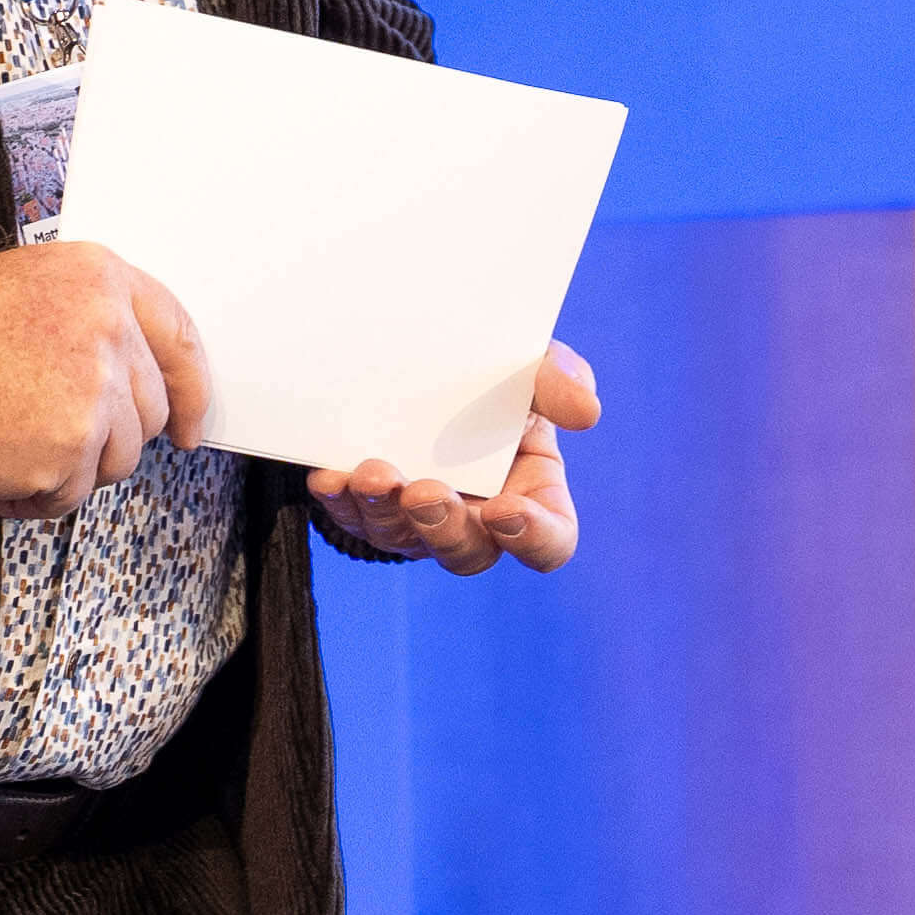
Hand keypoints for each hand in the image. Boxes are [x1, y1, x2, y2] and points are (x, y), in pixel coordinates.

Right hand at [0, 242, 208, 520]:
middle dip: (107, 439)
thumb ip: (88, 319)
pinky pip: (71, 494)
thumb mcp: (26, 288)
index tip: (191, 424)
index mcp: (100, 279)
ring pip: (117, 459)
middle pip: (150, 412)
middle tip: (52, 438)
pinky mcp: (69, 446)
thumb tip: (130, 376)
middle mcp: (107, 328)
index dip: (192, 389)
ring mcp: (93, 389)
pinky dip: (33, 495)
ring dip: (69, 467)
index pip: (178, 336)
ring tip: (11, 442)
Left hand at [313, 342, 599, 573]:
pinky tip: (330, 476)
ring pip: (402, 540)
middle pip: (466, 554)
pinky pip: (353, 518)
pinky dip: (340, 500)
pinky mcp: (371, 509)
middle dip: (442, 528)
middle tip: (426, 493)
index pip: (549, 544)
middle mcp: (476, 523)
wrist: (431, 361)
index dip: (533, 538)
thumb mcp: (533, 368)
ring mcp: (418, 522)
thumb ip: (558, 381)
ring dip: (385, 513)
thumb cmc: (498, 376)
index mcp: (533, 498)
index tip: (506, 508)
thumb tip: (585, 411)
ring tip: (375, 474)